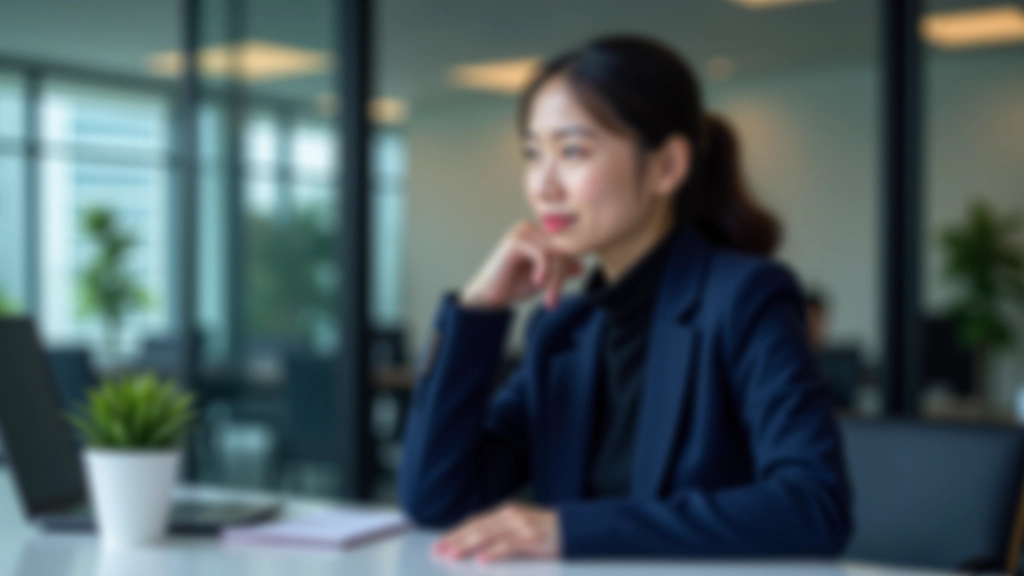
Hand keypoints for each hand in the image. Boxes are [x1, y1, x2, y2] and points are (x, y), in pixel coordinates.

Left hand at [432, 504, 560, 563]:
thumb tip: (474, 546)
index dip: (455, 533)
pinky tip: (481, 560)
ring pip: (487, 534)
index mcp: (505, 513)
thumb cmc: (545, 532)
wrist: (575, 528)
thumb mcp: (518, 528)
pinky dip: (493, 552)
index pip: (474, 522)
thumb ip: (499, 533)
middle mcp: (510, 515)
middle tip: (438, 551)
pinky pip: (508, 545)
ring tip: (451, 555)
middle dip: (454, 540)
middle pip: (476, 527)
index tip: (439, 544)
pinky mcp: (532, 537)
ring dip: (467, 545)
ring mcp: (520, 525)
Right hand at [460, 221, 582, 310]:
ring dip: (554, 278)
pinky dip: (545, 271)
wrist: (487, 296)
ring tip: (548, 297)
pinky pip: (544, 254)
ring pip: (555, 253)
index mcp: (536, 234)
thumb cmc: (512, 286)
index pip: (564, 246)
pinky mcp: (516, 241)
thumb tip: (581, 267)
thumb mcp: (544, 279)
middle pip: (562, 248)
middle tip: (554, 299)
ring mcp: (522, 232)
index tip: (558, 291)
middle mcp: (529, 228)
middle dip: (561, 276)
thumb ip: (560, 271)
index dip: (567, 269)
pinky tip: (536, 282)